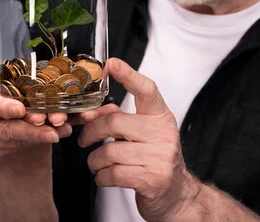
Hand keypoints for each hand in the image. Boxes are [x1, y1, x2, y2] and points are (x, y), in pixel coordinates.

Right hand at [0, 90, 70, 174]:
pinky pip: (11, 148)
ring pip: (14, 142)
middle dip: (33, 130)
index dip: (4, 108)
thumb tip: (20, 90)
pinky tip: (47, 136)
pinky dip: (30, 142)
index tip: (21, 109)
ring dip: (39, 137)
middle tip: (55, 127)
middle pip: (6, 130)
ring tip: (61, 131)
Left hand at [77, 58, 199, 220]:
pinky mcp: (152, 180)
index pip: (147, 90)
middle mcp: (164, 133)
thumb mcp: (143, 134)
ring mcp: (160, 157)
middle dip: (91, 132)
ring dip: (95, 160)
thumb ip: (122, 118)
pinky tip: (105, 176)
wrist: (176, 195)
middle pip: (114, 122)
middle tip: (83, 140)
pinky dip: (101, 177)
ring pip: (109, 151)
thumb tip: (98, 109)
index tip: (111, 64)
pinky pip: (112, 174)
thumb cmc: (153, 159)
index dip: (128, 75)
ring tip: (97, 163)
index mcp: (161, 117)